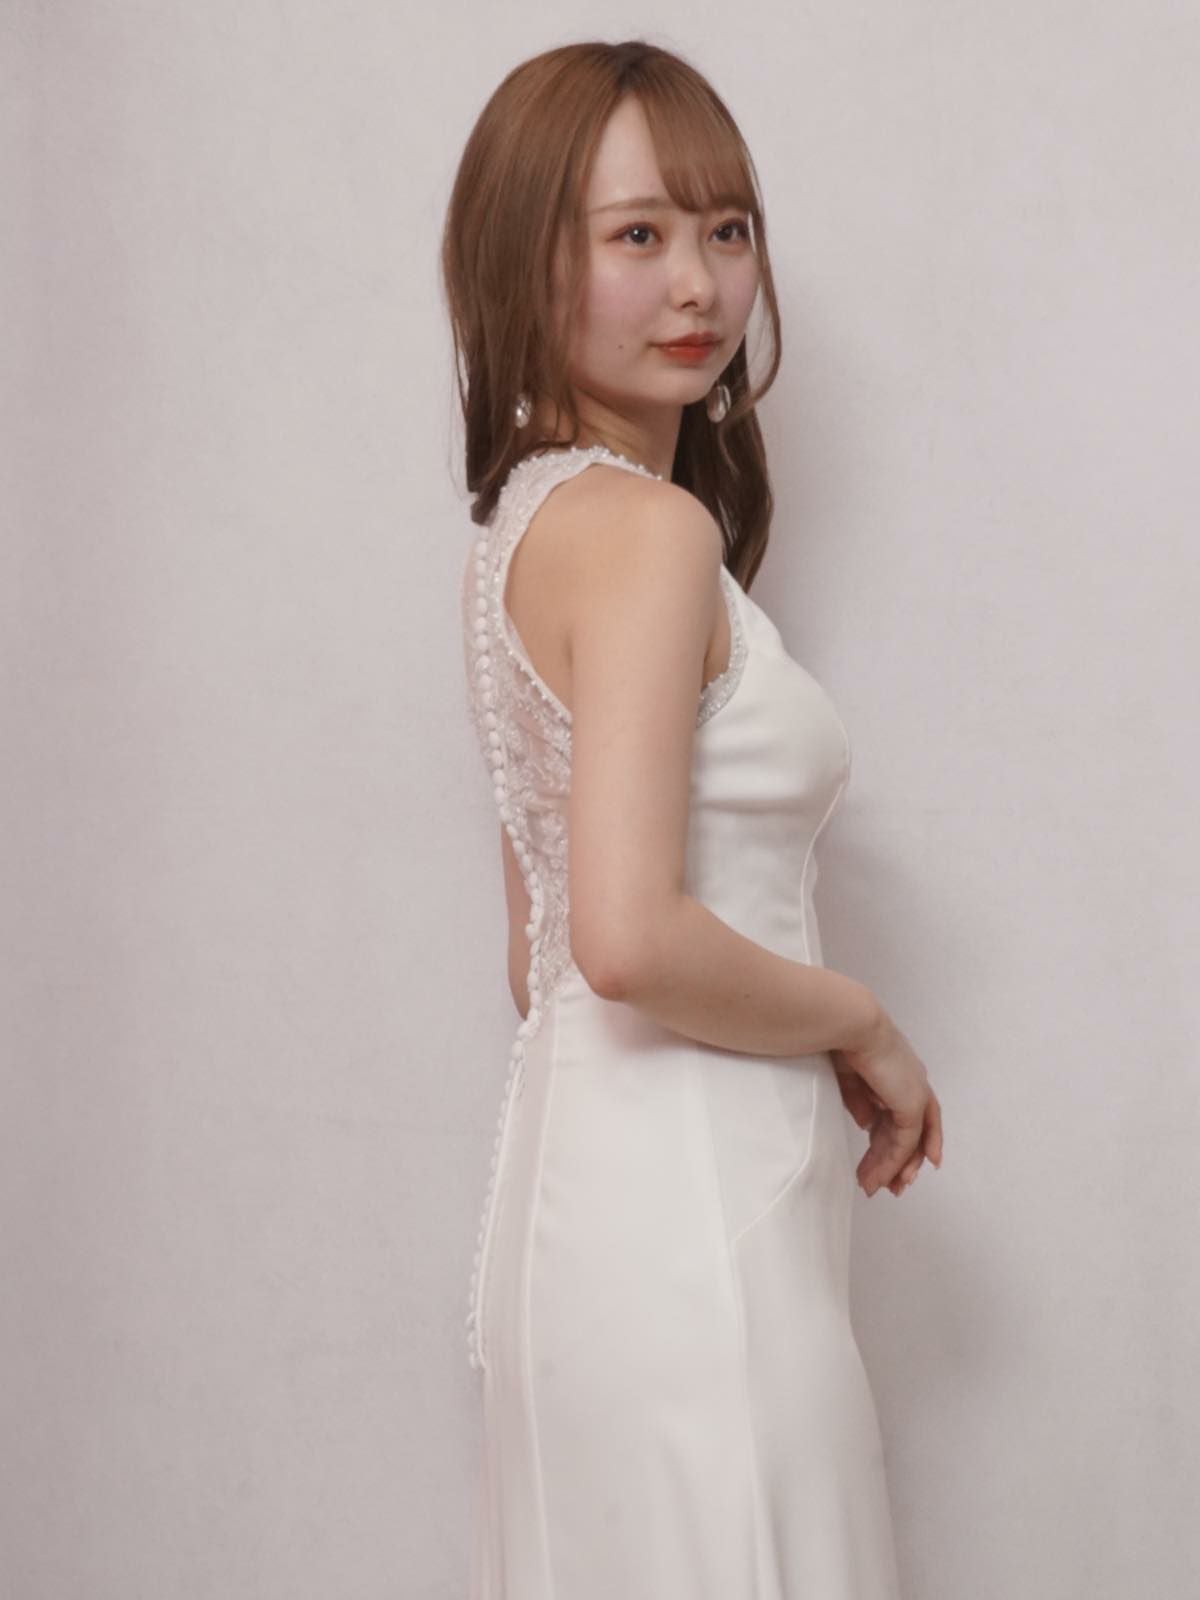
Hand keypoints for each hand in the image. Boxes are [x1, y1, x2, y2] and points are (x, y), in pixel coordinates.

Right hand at [831, 1011, 943, 1196]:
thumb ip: (860, 1101)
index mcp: (897, 1072)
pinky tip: (880, 1178)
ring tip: (876, 1188)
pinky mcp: (912, 1104)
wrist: (849, 1024)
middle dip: (899, 1161)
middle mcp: (913, 1083)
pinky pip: (905, 1142)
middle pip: (912, 1132)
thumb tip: (867, 1124)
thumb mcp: (849, 1076)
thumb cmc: (841, 1038)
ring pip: (911, 1142)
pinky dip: (892, 1162)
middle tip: (889, 1187)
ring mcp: (916, 1094)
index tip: (880, 1161)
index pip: (899, 1113)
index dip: (891, 1138)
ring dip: (893, 1168)